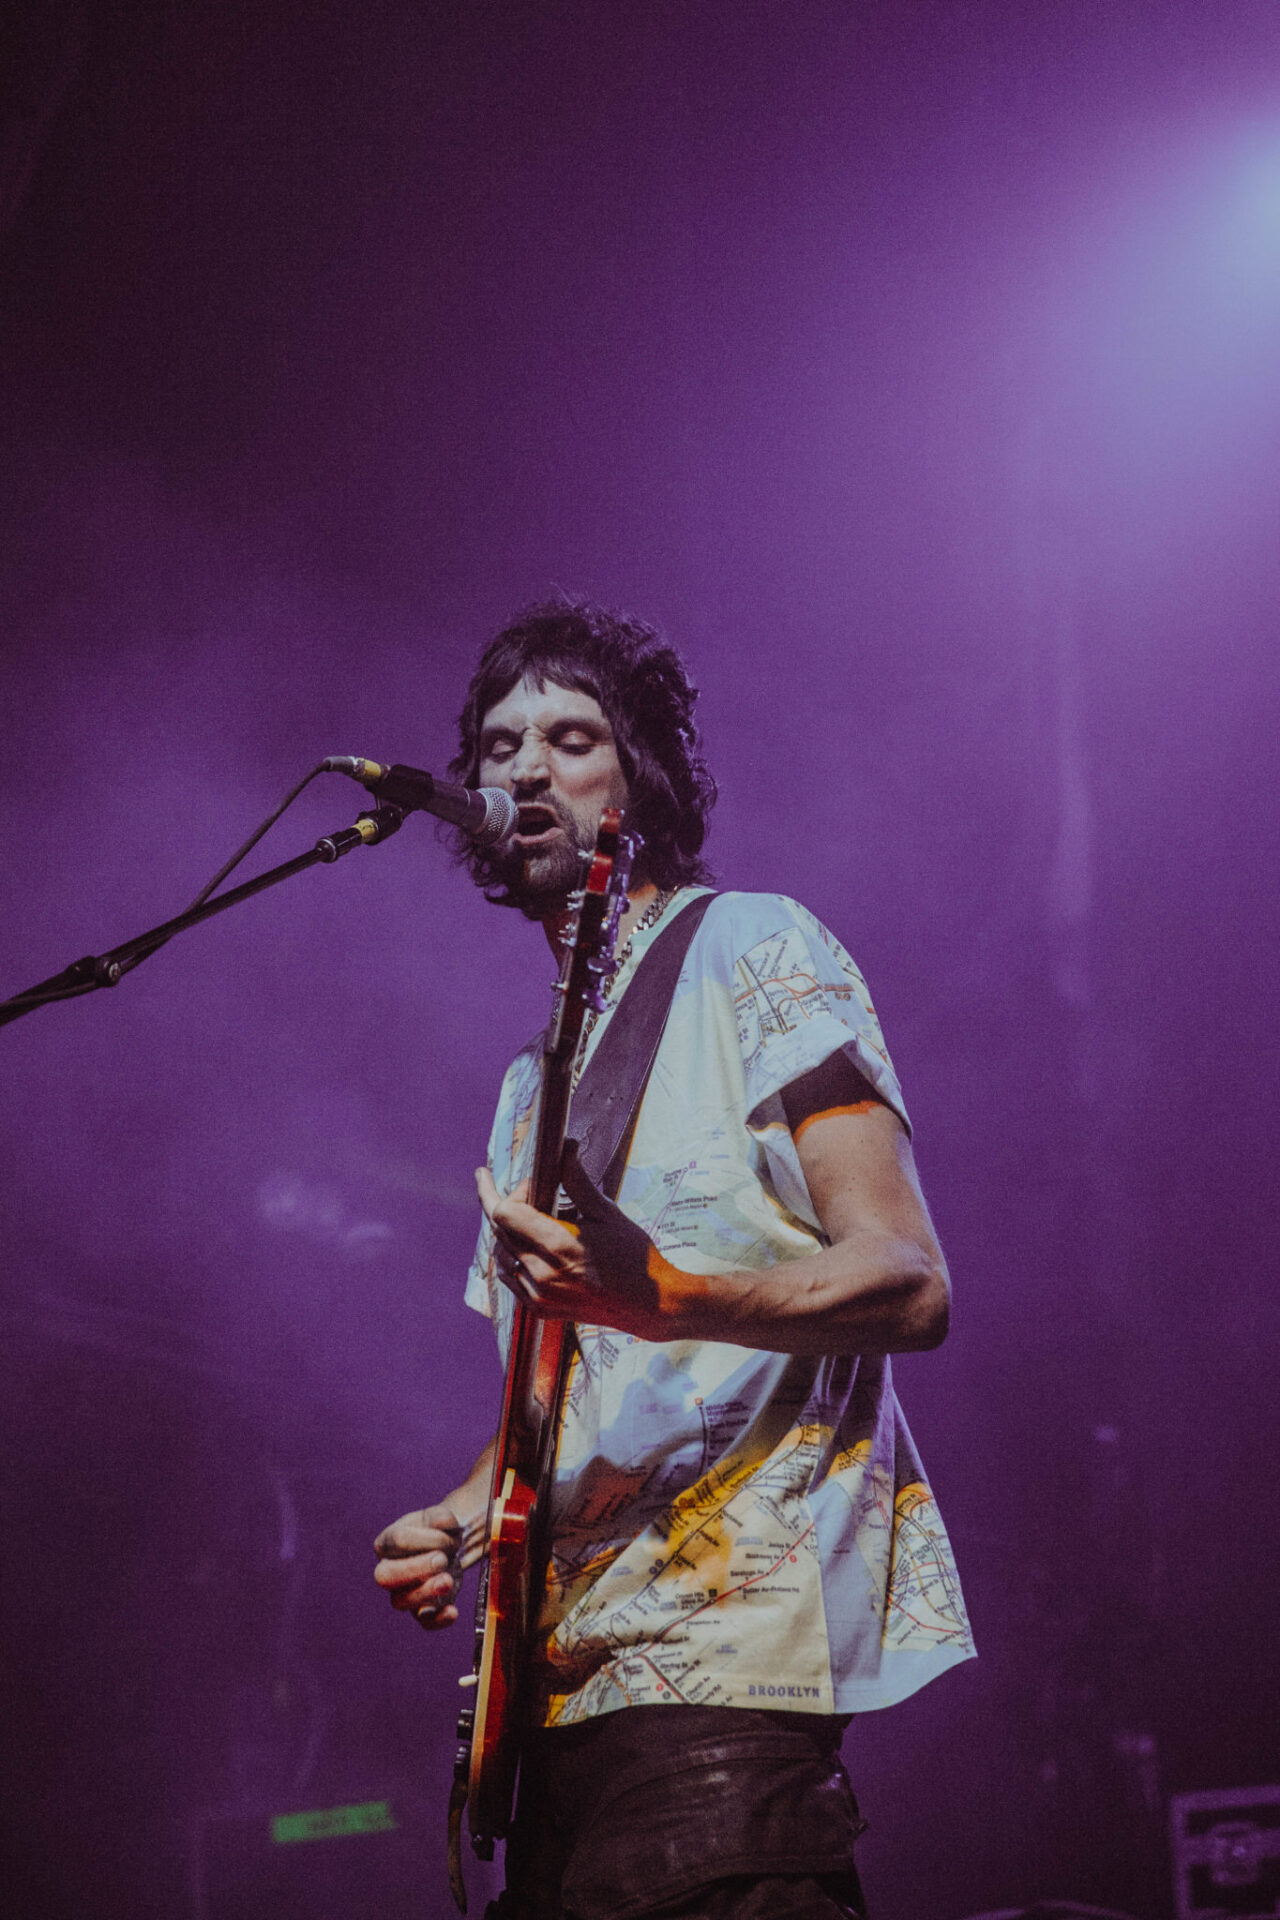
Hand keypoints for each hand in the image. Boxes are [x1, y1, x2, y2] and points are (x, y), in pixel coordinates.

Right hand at [373, 1505, 468, 1630]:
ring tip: (448, 1580)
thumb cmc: (439, 1530)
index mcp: (388, 1542)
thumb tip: (443, 1522)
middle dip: (415, 1569)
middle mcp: (389, 1569)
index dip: (424, 1540)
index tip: (448, 1539)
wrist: (451, 1546)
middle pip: (385, 1577)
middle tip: (442, 1560)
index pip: (396, 1541)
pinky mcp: (422, 1609)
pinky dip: (438, 1619)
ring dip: (426, 1593)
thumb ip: (441, 1517)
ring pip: (400, 1602)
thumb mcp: (440, 1517)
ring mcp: (403, 1591)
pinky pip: (423, 1622)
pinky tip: (452, 1610)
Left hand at [476, 1141, 666, 1333]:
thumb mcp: (607, 1214)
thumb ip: (578, 1182)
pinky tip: (524, 1244)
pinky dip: (511, 1256)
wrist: (650, 1305)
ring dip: (507, 1231)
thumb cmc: (634, 1257)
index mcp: (558, 1247)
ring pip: (501, 1253)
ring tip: (526, 1215)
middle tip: (506, 1185)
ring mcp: (538, 1295)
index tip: (531, 1184)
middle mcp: (542, 1274)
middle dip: (504, 1204)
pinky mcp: (540, 1308)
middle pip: (499, 1231)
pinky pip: (509, 1277)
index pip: (505, 1213)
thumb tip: (565, 1147)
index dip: (513, 1192)